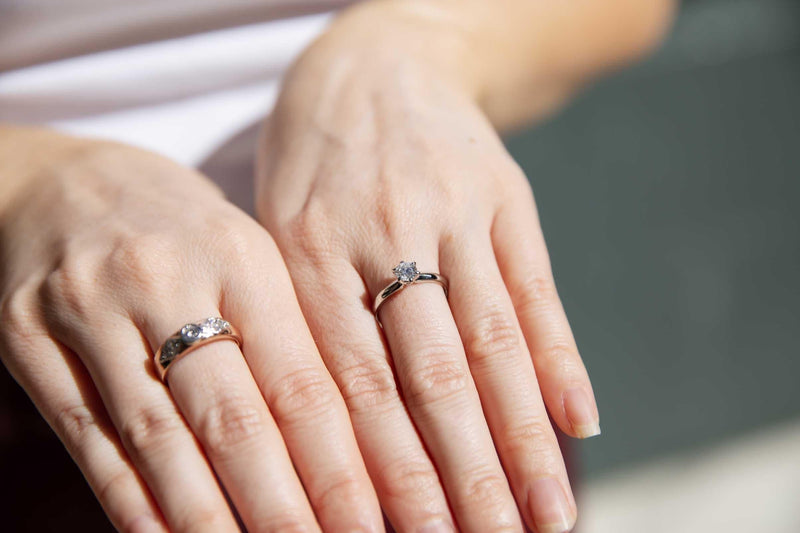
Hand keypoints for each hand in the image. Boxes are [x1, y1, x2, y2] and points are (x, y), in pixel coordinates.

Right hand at [0, 129, 381, 531]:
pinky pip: (88, 438)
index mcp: (240, 255)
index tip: (369, 523)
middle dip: (283, 509)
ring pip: (159, 440)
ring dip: (209, 520)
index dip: (337, 467)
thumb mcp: (246, 254)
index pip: (300, 383)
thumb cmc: (182, 227)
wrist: (65, 181)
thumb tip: (354, 437)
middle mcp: (165, 280)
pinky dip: (131, 502)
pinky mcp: (27, 338)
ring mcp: (89, 309)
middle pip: (234, 420)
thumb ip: (293, 336)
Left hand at [256, 14, 599, 532]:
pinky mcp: (507, 196)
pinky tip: (580, 423)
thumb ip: (305, 327)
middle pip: (428, 376)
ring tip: (546, 513)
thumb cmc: (314, 168)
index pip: (350, 386)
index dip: (382, 473)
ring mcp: (453, 210)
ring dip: (522, 437)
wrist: (375, 65)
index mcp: (305, 251)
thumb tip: (331, 449)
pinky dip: (560, 360)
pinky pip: (537, 288)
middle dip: (460, 474)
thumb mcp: (281, 231)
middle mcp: (382, 231)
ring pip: (491, 341)